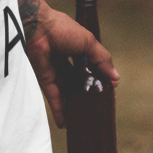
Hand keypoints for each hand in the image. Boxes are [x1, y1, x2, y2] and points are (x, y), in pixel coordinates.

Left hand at [24, 0, 119, 127]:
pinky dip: (59, 110)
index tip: (108, 89)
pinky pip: (53, 97)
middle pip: (78, 80)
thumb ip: (102, 60)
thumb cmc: (64, 30)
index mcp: (77, 48)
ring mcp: (54, 71)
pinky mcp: (44, 80)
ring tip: (83, 119)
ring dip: (73, 104)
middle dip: (86, 93)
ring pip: (66, 91)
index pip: (90, 65)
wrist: (37, 29)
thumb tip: (115, 77)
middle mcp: (65, 60)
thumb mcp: (89, 42)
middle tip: (96, 107)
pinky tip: (65, 123)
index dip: (99, 76)